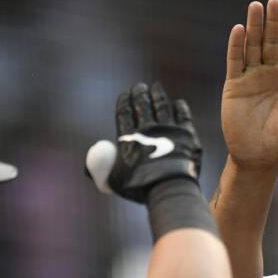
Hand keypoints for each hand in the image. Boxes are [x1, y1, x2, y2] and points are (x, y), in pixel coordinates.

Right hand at [86, 82, 201, 202]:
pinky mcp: (187, 135)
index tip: (125, 95)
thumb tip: (89, 166)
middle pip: (142, 105)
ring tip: (155, 87)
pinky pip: (183, 115)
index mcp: (129, 138)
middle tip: (139, 87)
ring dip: (157, 94)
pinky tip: (178, 104)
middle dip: (139, 93)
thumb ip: (100, 171)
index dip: (124, 102)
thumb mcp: (113, 182)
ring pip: (162, 105)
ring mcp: (169, 130)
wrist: (170, 190)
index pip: (124, 113)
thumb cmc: (140, 189)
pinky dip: (180, 108)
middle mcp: (148, 129)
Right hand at [222, 0, 277, 170]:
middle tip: (275, 0)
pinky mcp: (234, 85)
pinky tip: (240, 29)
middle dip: (274, 22)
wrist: (259, 156)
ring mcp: (252, 77)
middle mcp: (271, 72)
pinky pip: (235, 61)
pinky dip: (237, 45)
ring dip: (254, 27)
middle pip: (272, 41)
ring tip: (256, 6)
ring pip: (253, 46)